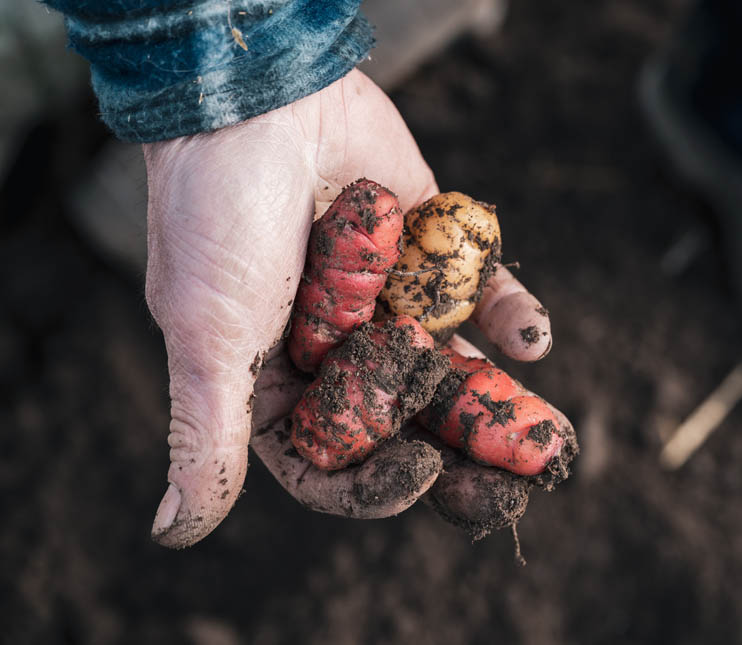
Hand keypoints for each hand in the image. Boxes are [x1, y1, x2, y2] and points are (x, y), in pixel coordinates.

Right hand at [144, 69, 557, 547]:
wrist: (258, 96)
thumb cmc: (216, 214)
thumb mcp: (204, 335)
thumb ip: (205, 434)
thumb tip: (169, 532)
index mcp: (276, 382)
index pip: (332, 461)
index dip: (376, 485)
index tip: (422, 475)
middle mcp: (336, 351)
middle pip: (406, 426)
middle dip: (462, 457)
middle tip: (516, 489)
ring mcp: (388, 303)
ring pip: (451, 370)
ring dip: (503, 406)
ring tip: (554, 440)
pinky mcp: (429, 254)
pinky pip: (476, 295)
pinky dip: (507, 315)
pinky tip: (532, 343)